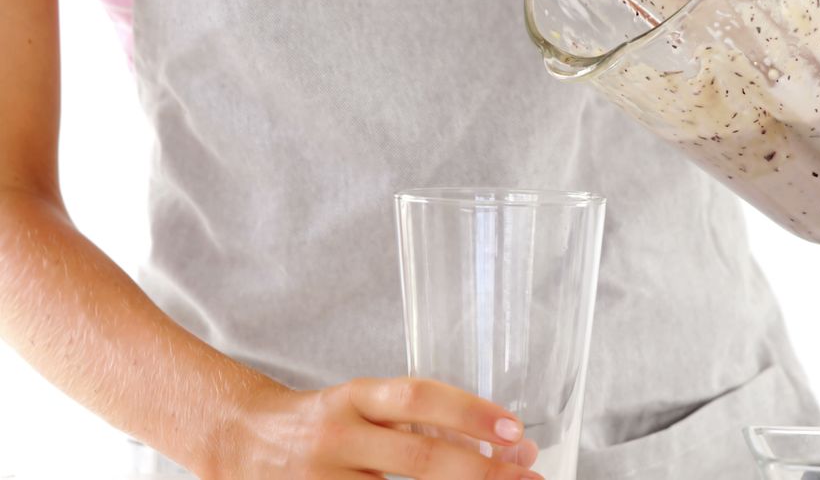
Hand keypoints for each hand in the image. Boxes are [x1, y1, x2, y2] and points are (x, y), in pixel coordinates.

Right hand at [211, 377, 541, 479]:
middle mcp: (338, 436)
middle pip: (418, 459)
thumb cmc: (319, 424)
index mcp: (354, 398)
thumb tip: (500, 443)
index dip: (468, 412)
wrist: (239, 441)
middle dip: (481, 472)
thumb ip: (416, 421)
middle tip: (528, 476)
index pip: (416, 398)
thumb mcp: (361, 404)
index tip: (514, 429)